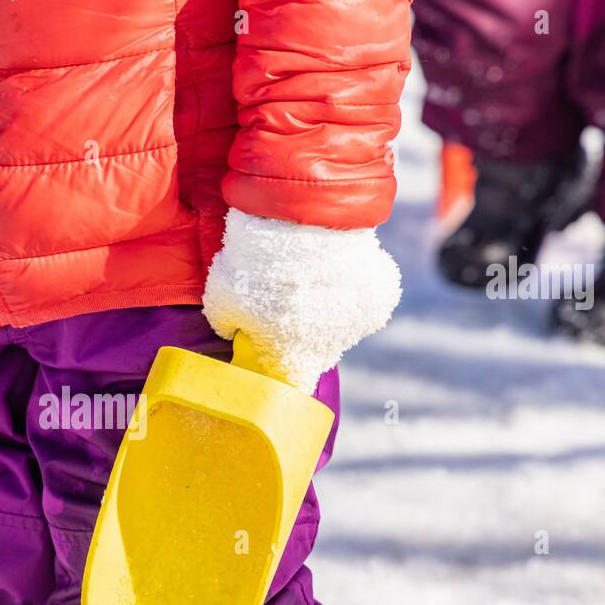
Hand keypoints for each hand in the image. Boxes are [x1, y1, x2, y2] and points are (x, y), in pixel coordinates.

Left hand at [202, 208, 401, 390]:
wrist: (305, 218)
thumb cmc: (256, 268)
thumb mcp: (222, 300)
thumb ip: (227, 323)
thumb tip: (232, 326)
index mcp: (296, 362)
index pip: (288, 387)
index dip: (276, 374)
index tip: (265, 357)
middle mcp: (334, 350)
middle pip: (315, 352)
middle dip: (299, 334)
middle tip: (280, 303)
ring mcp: (363, 321)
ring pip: (340, 322)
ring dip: (325, 307)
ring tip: (306, 275)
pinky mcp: (383, 293)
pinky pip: (362, 295)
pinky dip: (350, 283)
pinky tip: (332, 262)